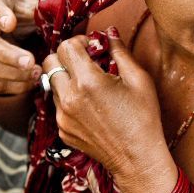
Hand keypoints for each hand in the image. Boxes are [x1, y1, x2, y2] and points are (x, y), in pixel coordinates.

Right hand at [0, 0, 40, 94]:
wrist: (20, 34)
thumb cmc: (30, 18)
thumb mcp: (37, 8)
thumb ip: (42, 9)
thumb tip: (52, 14)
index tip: (10, 23)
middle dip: (8, 55)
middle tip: (30, 62)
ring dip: (13, 74)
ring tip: (37, 73)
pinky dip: (12, 86)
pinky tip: (30, 83)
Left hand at [42, 32, 170, 180]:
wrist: (137, 158)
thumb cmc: (144, 118)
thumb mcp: (139, 79)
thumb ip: (120, 52)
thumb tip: (110, 33)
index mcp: (88, 81)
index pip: (67, 46)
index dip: (80, 41)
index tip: (92, 47)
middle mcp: (69, 98)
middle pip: (50, 62)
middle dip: (66, 57)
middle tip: (85, 62)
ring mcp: (62, 116)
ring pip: (51, 83)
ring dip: (66, 78)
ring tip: (90, 86)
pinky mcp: (62, 130)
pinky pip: (58, 105)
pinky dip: (69, 99)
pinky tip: (91, 106)